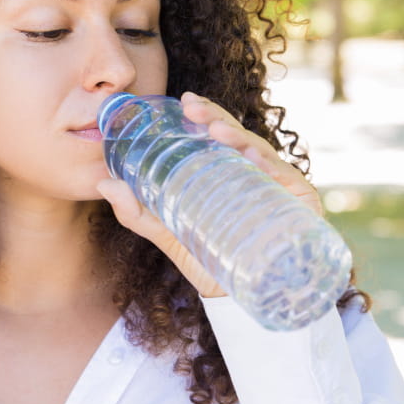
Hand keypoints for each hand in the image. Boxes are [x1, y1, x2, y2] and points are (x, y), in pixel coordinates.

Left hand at [96, 91, 322, 298]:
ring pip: (261, 153)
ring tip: (217, 131)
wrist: (241, 303)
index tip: (185, 101)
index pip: (219, 136)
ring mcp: (279, 187)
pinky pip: (287, 181)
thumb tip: (103, 184)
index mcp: (229, 172)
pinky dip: (271, 168)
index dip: (205, 115)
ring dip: (240, 138)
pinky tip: (254, 159)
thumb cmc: (211, 261)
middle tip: (192, 107)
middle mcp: (256, 173)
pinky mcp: (299, 206)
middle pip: (239, 138)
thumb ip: (138, 212)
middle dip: (217, 118)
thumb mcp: (170, 234)